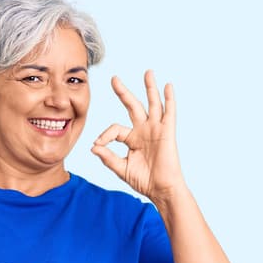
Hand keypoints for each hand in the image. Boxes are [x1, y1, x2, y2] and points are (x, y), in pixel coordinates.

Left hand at [92, 70, 186, 201]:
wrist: (161, 190)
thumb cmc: (144, 181)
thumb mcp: (121, 169)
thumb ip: (108, 157)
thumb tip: (94, 146)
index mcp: (132, 139)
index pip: (115, 129)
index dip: (104, 135)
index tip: (98, 144)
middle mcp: (144, 130)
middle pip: (132, 106)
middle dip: (123, 92)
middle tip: (113, 78)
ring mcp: (156, 129)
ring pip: (152, 104)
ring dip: (150, 87)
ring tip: (148, 72)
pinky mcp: (167, 132)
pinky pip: (169, 112)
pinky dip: (169, 99)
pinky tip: (168, 86)